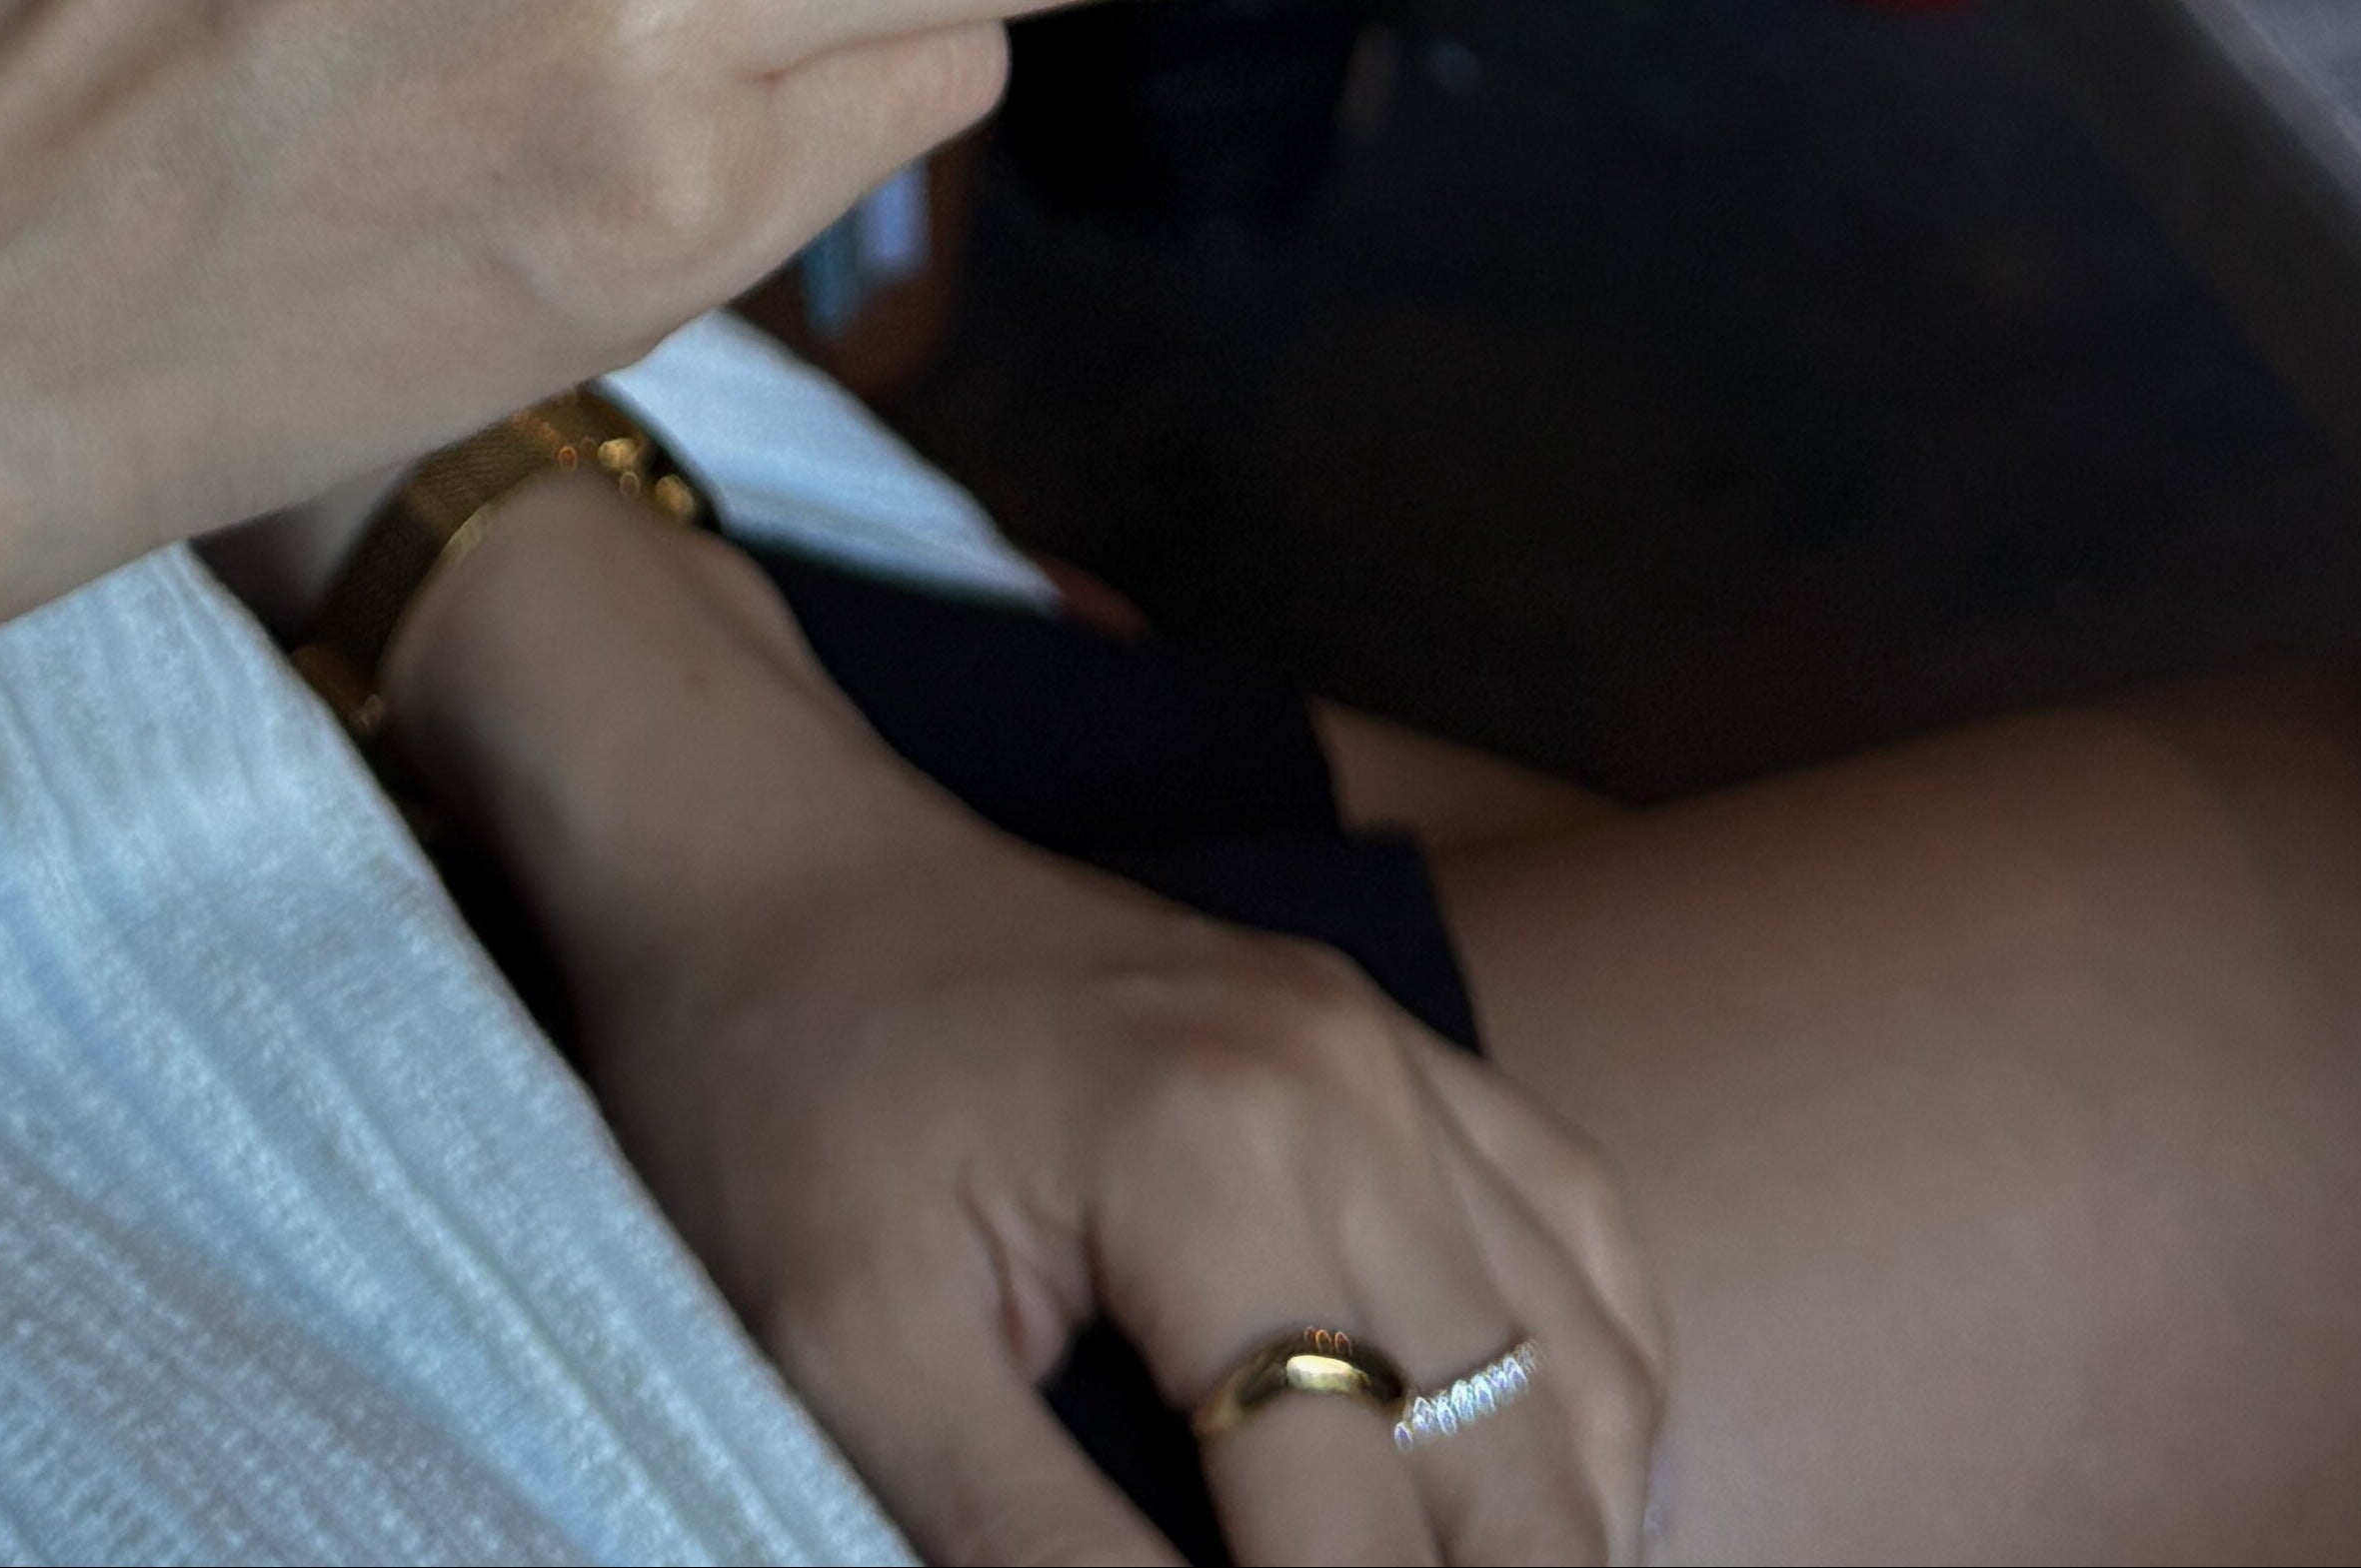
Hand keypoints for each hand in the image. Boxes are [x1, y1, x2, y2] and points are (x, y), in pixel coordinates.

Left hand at [395, 495, 1664, 1567]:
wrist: (768, 860)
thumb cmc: (773, 1096)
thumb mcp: (849, 1356)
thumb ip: (1030, 1552)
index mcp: (1220, 1160)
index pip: (1360, 1538)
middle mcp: (1355, 1089)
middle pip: (1524, 1469)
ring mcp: (1390, 1053)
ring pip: (1592, 1372)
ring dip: (1554, 1538)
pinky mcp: (1390, 1047)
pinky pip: (1576, 1247)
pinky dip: (1589, 1407)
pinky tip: (1532, 1505)